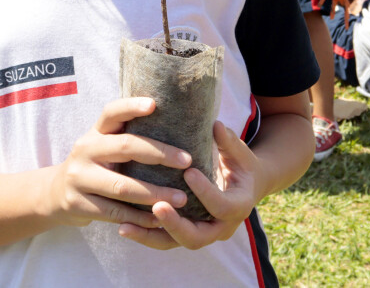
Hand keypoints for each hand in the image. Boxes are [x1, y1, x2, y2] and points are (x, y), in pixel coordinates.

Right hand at [45, 98, 193, 230]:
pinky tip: (160, 219)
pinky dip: (140, 217)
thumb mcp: (103, 145)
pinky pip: (115, 212)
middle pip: (125, 147)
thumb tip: (176, 126)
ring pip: (122, 186)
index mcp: (95, 132)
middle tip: (188, 160)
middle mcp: (84, 150)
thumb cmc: (94, 165)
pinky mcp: (77, 204)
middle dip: (160, 154)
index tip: (154, 104)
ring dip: (155, 193)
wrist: (55, 193)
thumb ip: (127, 136)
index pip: (111, 112)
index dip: (131, 106)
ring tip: (182, 198)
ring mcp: (78, 178)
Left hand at [118, 121, 263, 249]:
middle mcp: (221, 227)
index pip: (222, 206)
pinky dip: (145, 234)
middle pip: (197, 237)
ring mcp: (203, 234)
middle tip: (157, 206)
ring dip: (150, 236)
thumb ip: (228, 141)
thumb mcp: (239, 152)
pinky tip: (123, 226)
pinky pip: (164, 240)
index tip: (189, 172)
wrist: (246, 187)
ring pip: (175, 243)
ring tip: (125, 226)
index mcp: (238, 206)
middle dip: (175, 224)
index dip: (206, 191)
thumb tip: (216, 125)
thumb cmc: (242, 165)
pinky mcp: (186, 234)